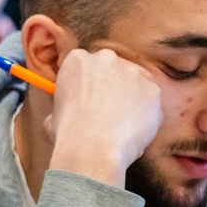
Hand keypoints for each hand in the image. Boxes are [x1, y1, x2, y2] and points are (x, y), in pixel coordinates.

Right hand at [45, 47, 163, 188]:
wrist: (93, 148)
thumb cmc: (69, 134)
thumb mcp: (53, 116)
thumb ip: (66, 105)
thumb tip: (67, 114)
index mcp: (77, 61)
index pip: (85, 66)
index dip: (88, 84)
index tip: (88, 99)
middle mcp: (106, 58)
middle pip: (113, 70)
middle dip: (112, 87)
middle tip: (106, 112)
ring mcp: (132, 71)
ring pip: (134, 84)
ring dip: (130, 100)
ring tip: (120, 126)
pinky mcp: (153, 88)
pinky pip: (150, 102)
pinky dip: (144, 115)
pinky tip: (132, 131)